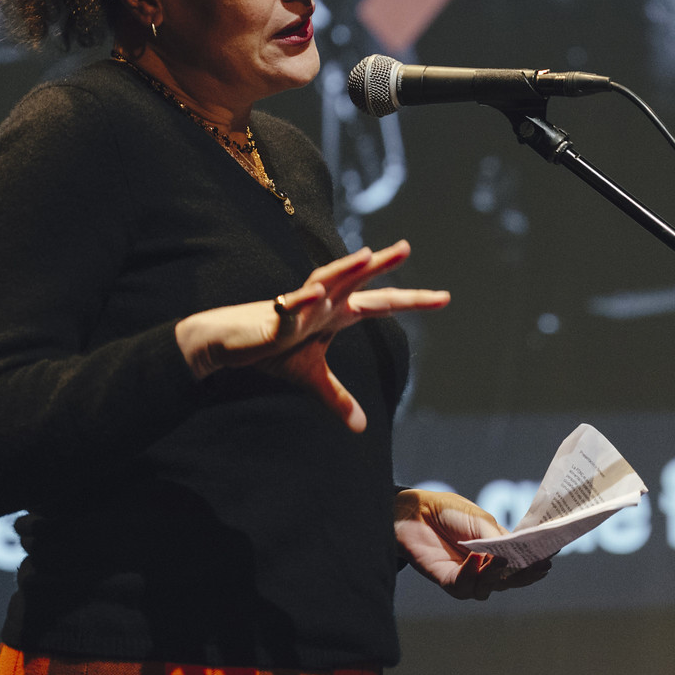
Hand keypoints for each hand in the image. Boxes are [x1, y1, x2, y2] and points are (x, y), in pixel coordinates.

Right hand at [173, 240, 449, 430]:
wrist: (230, 342)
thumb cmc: (272, 349)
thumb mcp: (312, 378)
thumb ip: (338, 398)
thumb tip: (361, 427)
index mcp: (337, 312)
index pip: (380, 303)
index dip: (412, 300)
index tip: (444, 297)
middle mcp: (323, 302)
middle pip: (358, 280)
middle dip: (382, 264)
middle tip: (407, 247)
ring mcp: (300, 306)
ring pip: (326, 281)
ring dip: (345, 268)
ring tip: (367, 255)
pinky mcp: (276, 317)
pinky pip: (290, 307)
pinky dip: (300, 301)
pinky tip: (313, 295)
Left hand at [394, 489, 552, 601]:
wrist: (416, 512)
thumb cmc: (450, 513)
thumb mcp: (482, 521)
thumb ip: (497, 539)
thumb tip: (513, 556)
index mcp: (498, 552)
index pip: (521, 565)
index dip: (536, 565)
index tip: (549, 560)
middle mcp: (484, 568)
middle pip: (509, 582)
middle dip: (524, 576)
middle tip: (537, 567)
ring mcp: (467, 576)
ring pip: (488, 589)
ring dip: (495, 575)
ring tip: (499, 559)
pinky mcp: (447, 581)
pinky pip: (463, 586)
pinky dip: (471, 574)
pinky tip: (474, 558)